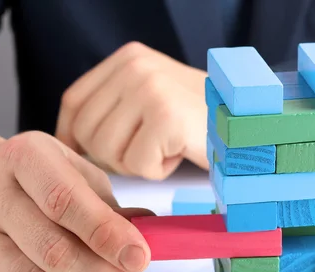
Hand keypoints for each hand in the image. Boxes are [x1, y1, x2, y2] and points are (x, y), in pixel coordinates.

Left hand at [55, 41, 208, 179]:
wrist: (246, 124)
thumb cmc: (198, 119)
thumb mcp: (150, 97)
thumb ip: (113, 107)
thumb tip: (67, 140)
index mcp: (129, 58)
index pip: (74, 101)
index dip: (71, 135)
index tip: (82, 155)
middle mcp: (136, 67)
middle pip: (86, 131)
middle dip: (111, 156)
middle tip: (147, 150)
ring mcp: (151, 89)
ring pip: (107, 152)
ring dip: (136, 163)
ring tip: (165, 148)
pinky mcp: (166, 117)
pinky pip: (137, 165)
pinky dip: (158, 170)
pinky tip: (178, 153)